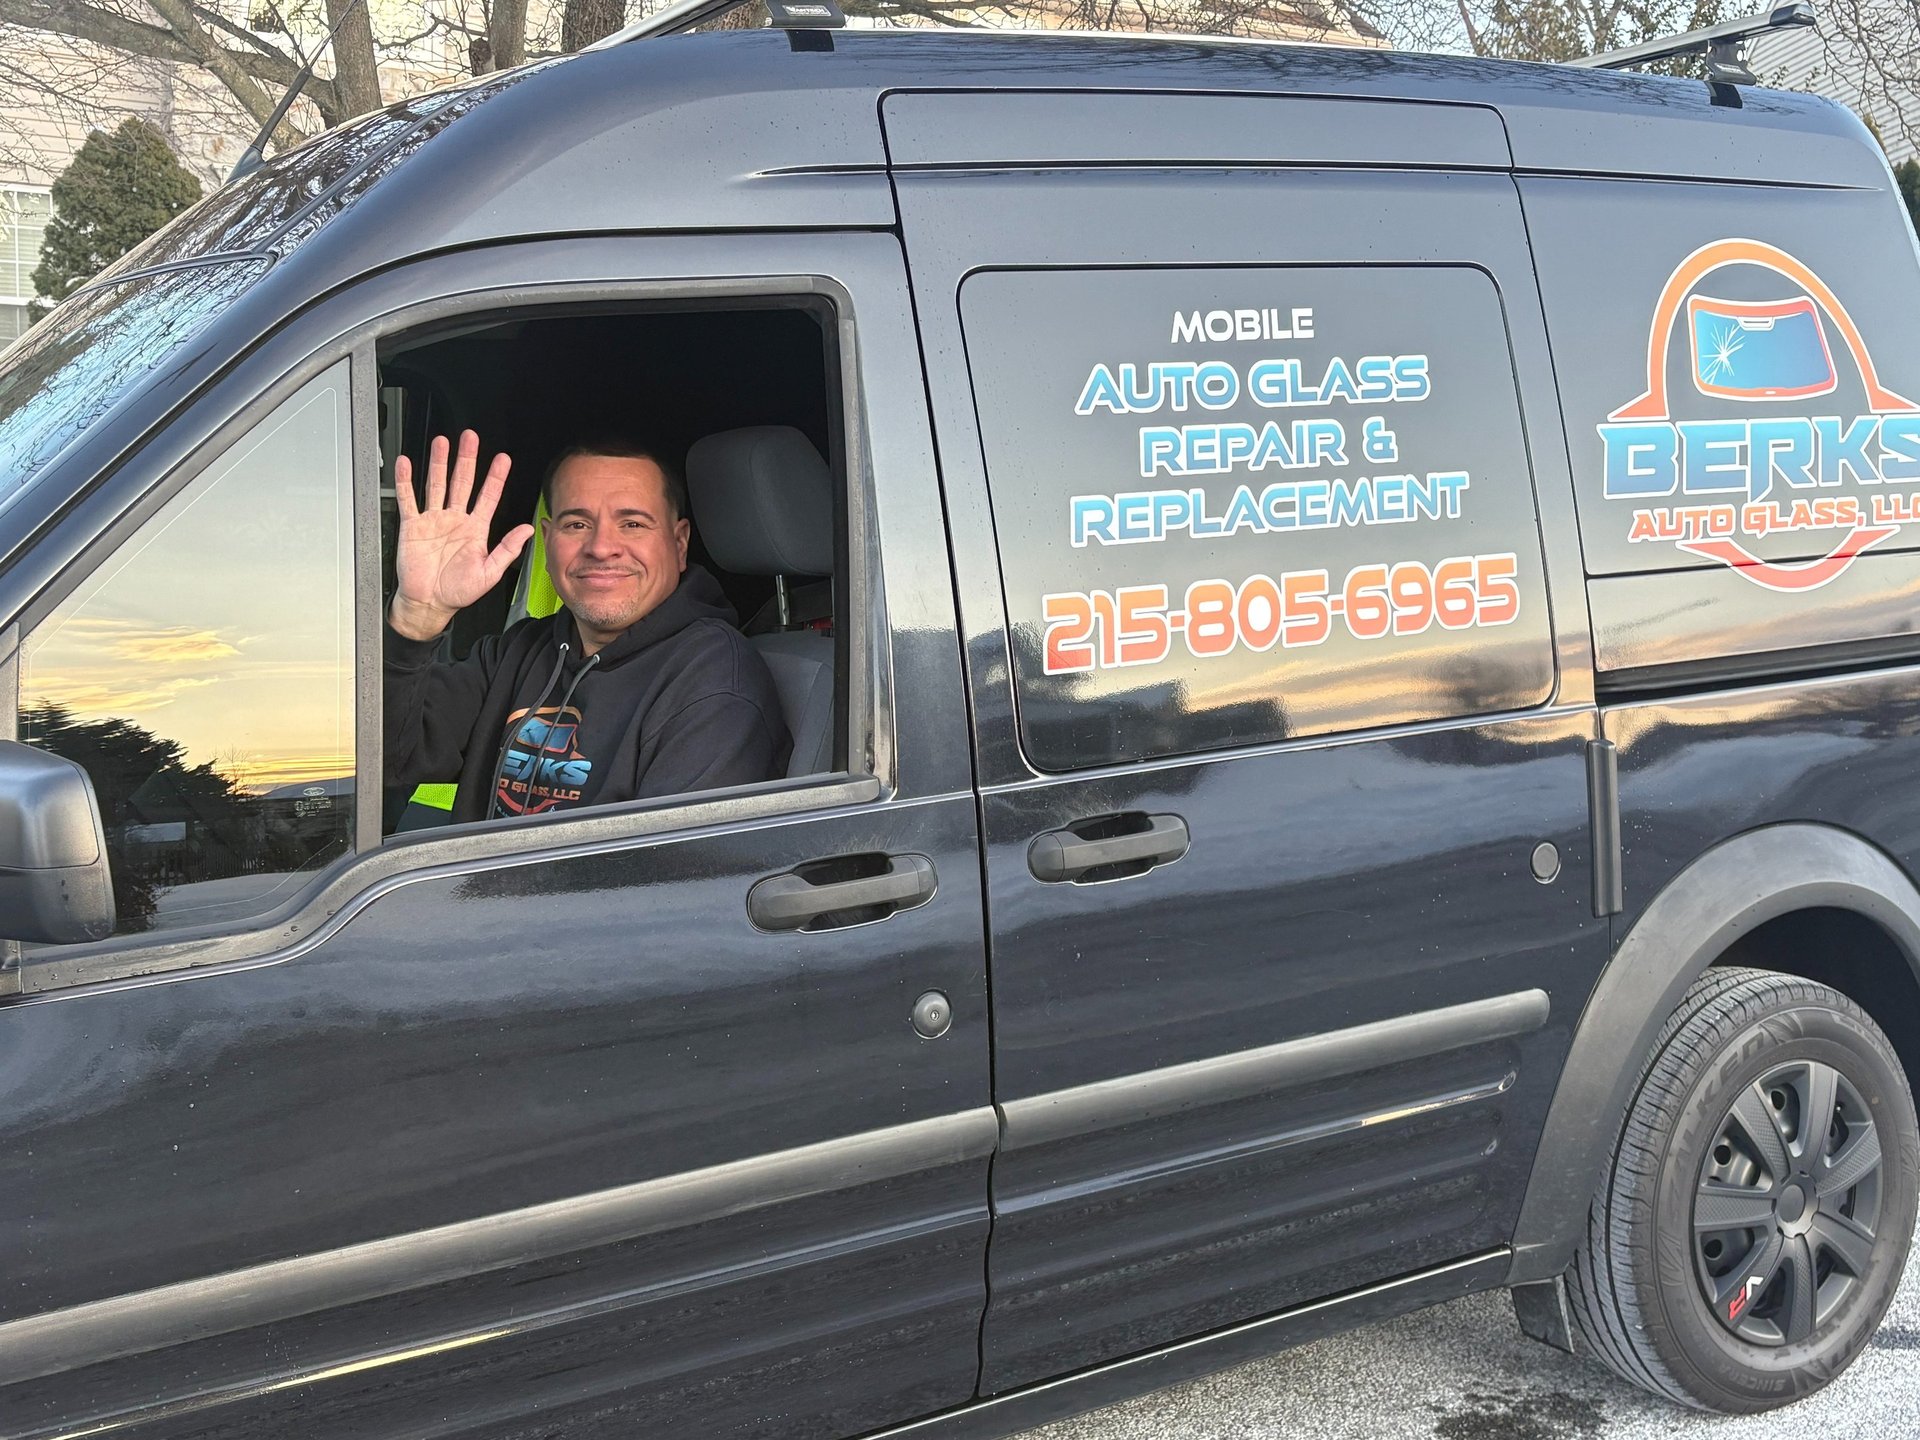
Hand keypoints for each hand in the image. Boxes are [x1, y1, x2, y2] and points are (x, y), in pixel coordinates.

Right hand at [389, 431, 534, 641]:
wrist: (429, 603)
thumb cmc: (458, 591)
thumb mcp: (490, 572)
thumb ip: (508, 549)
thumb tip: (527, 530)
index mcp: (475, 529)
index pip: (488, 496)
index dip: (496, 477)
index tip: (503, 459)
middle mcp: (455, 520)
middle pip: (462, 482)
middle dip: (467, 459)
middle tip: (470, 437)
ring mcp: (433, 520)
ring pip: (437, 484)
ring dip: (439, 463)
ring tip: (442, 442)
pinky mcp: (413, 526)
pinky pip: (409, 499)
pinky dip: (406, 481)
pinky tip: (407, 464)